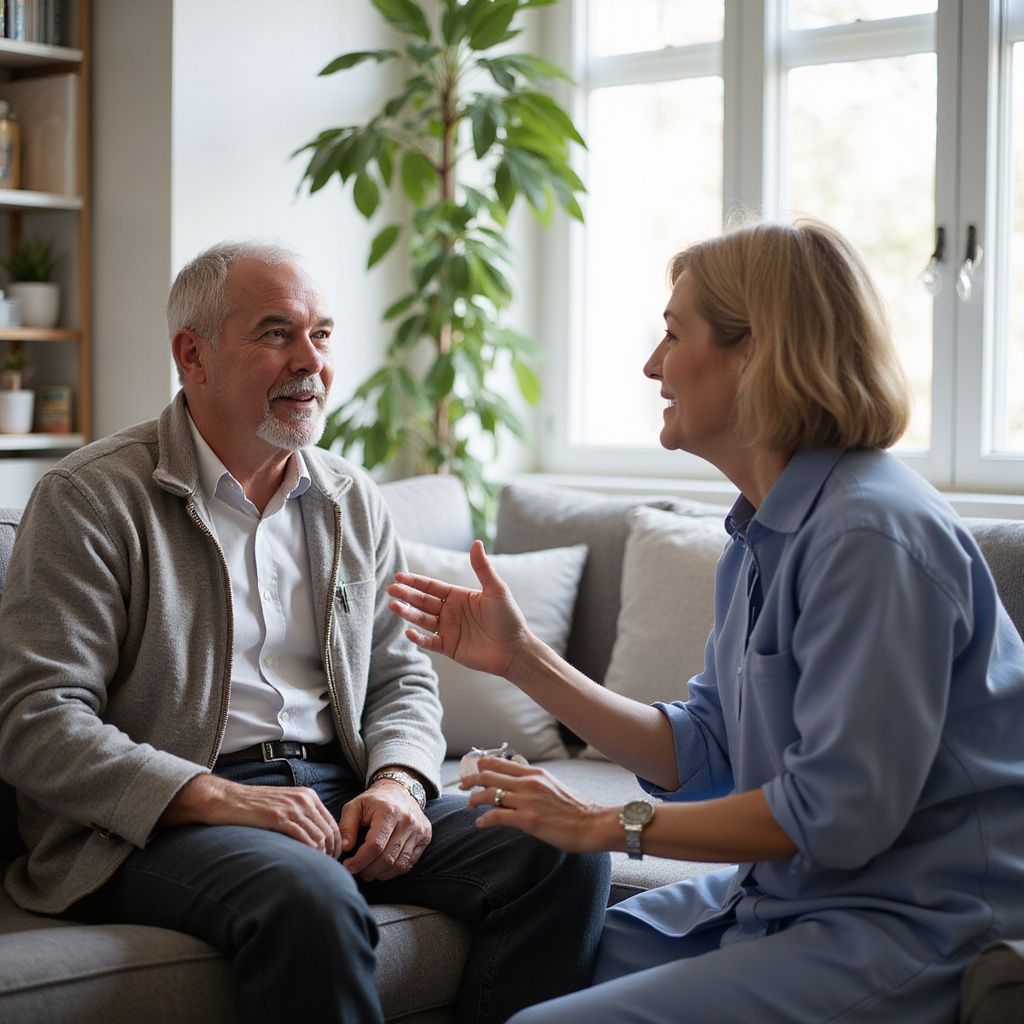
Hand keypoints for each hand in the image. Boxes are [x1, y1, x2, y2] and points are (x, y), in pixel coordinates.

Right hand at [160, 774, 342, 856]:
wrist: (226, 799)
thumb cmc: (253, 807)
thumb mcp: (283, 806)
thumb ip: (301, 817)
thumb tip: (316, 840)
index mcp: (308, 796)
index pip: (332, 824)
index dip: (336, 844)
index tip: (333, 860)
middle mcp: (304, 800)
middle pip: (329, 832)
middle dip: (332, 853)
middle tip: (327, 870)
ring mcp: (292, 808)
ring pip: (319, 837)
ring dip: (322, 857)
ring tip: (317, 871)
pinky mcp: (279, 817)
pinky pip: (304, 838)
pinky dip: (309, 853)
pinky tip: (306, 864)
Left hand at [338, 780, 431, 880]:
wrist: (401, 790)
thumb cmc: (374, 801)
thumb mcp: (355, 806)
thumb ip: (346, 826)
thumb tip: (344, 848)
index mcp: (389, 812)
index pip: (375, 845)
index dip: (359, 860)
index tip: (348, 865)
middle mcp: (408, 821)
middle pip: (387, 858)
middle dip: (368, 869)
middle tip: (357, 870)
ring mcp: (419, 830)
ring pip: (398, 864)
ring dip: (380, 873)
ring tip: (368, 870)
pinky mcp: (426, 837)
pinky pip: (409, 864)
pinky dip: (393, 870)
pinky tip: (382, 867)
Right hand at [387, 539, 531, 677]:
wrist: (516, 649)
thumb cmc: (509, 617)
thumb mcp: (496, 590)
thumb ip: (483, 568)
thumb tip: (476, 542)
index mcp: (458, 597)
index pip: (432, 587)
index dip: (415, 581)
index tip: (398, 576)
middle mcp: (450, 612)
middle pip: (423, 602)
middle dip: (407, 595)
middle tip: (391, 589)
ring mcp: (448, 630)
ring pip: (422, 620)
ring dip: (408, 613)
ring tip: (394, 606)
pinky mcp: (449, 648)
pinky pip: (430, 642)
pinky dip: (418, 638)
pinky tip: (408, 631)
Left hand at [461, 756, 613, 853]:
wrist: (593, 823)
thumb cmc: (576, 809)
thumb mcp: (553, 787)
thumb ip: (534, 785)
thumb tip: (518, 789)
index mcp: (535, 773)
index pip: (501, 763)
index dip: (483, 765)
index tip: (474, 770)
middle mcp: (529, 783)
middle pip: (490, 775)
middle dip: (471, 779)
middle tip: (462, 785)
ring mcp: (527, 800)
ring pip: (490, 793)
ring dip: (474, 799)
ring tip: (468, 805)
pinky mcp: (528, 819)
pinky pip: (498, 815)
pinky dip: (485, 818)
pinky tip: (480, 823)